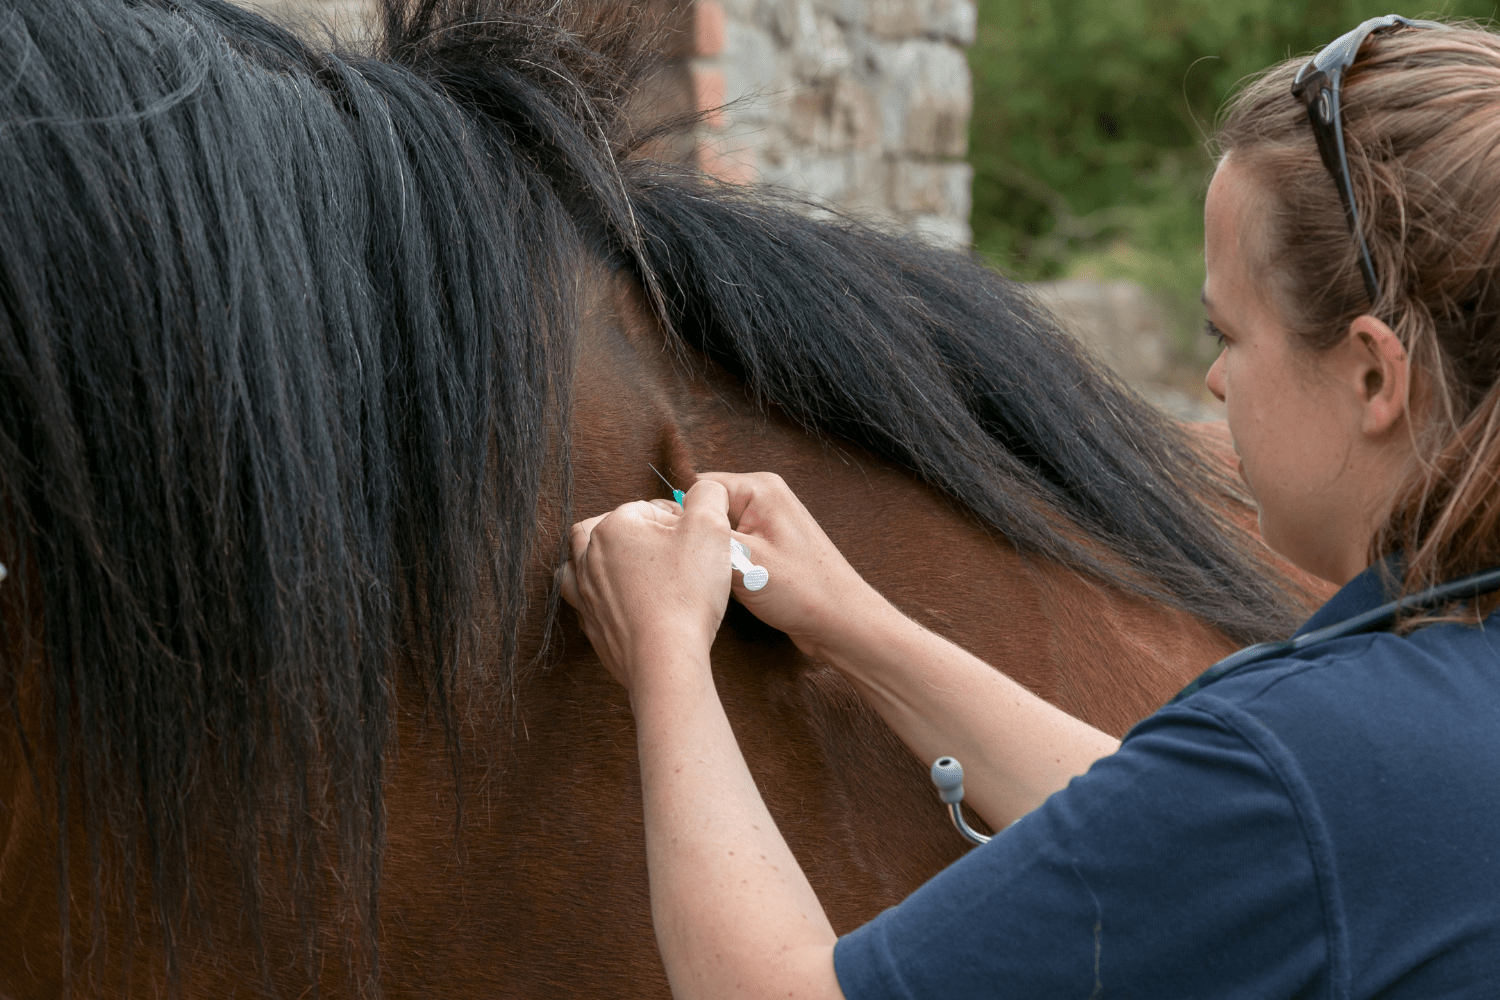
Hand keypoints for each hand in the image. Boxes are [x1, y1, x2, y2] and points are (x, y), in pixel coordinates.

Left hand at [559, 481, 732, 692]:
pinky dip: (599, 596)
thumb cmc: (685, 593)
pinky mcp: (590, 624)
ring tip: (628, 568)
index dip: (677, 521)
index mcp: (613, 526)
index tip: (696, 543)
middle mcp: (590, 556)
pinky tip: (621, 601)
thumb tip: (705, 489)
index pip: (647, 509)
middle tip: (664, 550)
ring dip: (600, 560)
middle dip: (633, 533)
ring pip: (579, 563)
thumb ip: (708, 497)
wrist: (664, 658)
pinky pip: (584, 601)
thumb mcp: (710, 529)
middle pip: (604, 528)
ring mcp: (584, 593)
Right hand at [697, 472, 883, 659]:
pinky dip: (726, 566)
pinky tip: (730, 587)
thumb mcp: (743, 560)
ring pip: (717, 533)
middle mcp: (765, 498)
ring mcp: (768, 523)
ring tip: (720, 580)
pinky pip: (732, 548)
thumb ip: (705, 536)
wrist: (841, 623)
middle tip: (702, 569)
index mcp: (760, 488)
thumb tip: (670, 523)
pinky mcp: (769, 547)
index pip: (699, 488)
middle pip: (707, 510)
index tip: (685, 549)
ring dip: (713, 557)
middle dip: (700, 539)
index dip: (686, 519)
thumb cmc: (803, 591)